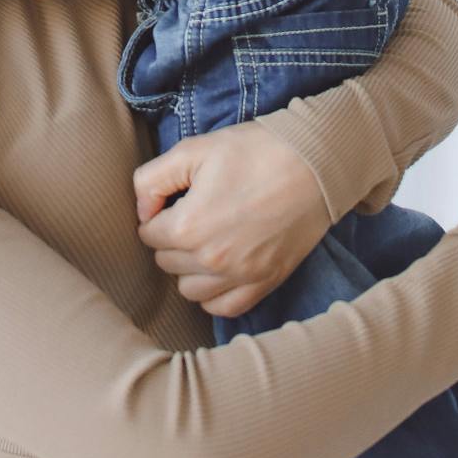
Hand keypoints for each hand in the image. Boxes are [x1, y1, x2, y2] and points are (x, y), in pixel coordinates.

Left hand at [130, 121, 333, 318]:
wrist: (315, 163)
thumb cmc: (255, 151)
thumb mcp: (194, 149)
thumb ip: (152, 179)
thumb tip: (142, 211)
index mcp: (189, 227)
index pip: (147, 234)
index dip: (156, 214)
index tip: (174, 200)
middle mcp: (211, 260)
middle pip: (166, 261)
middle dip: (171, 239)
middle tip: (191, 214)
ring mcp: (240, 276)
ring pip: (189, 289)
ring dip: (188, 268)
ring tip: (204, 241)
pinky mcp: (265, 283)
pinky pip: (223, 307)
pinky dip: (214, 294)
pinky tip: (219, 270)